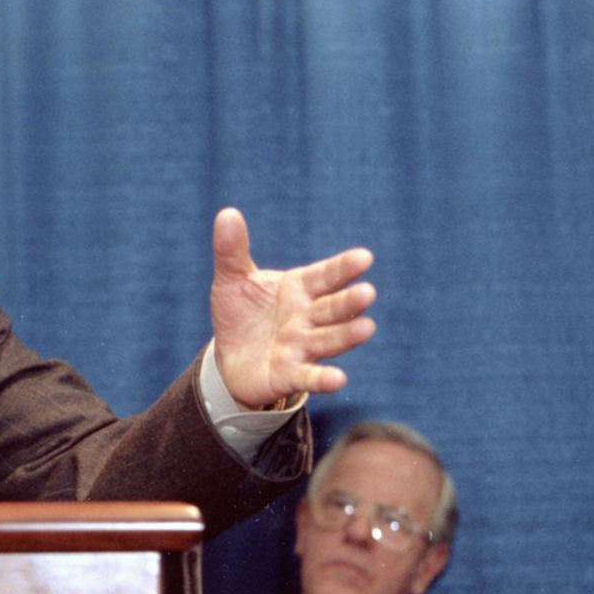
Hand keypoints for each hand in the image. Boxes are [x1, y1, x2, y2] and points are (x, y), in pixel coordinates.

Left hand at [210, 207, 375, 408]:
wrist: (230, 356)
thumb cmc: (241, 312)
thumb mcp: (232, 279)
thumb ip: (232, 250)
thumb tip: (226, 213)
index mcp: (299, 288)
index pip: (326, 276)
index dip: (343, 268)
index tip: (364, 257)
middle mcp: (307, 317)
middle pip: (332, 308)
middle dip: (349, 301)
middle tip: (366, 293)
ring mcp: (302, 347)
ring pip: (328, 340)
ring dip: (347, 335)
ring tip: (367, 328)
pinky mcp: (290, 375)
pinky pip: (310, 377)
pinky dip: (323, 379)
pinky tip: (339, 380)